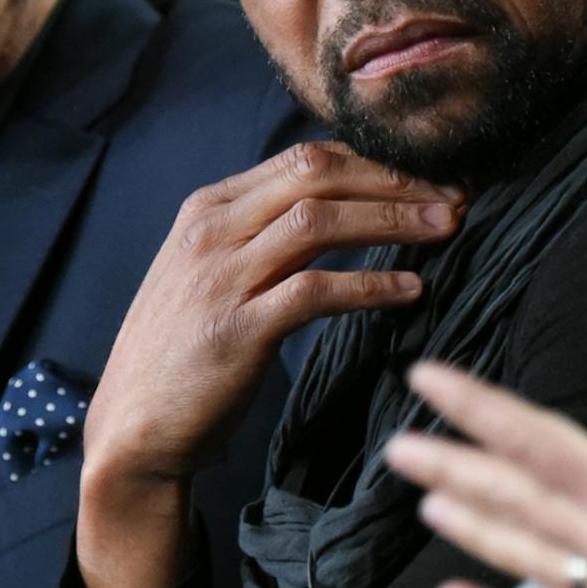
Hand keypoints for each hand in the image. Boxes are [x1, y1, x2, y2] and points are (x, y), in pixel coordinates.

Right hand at [78, 141, 461, 587]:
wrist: (132, 430)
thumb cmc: (185, 353)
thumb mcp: (212, 272)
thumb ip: (262, 233)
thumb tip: (341, 205)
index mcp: (209, 208)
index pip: (305, 157)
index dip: (375, 160)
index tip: (428, 173)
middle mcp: (212, 231)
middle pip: (318, 175)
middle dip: (394, 179)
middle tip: (454, 193)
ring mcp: (221, 278)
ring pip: (322, 221)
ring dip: (394, 219)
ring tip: (446, 227)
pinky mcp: (236, 330)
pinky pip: (317, 290)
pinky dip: (372, 284)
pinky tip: (411, 288)